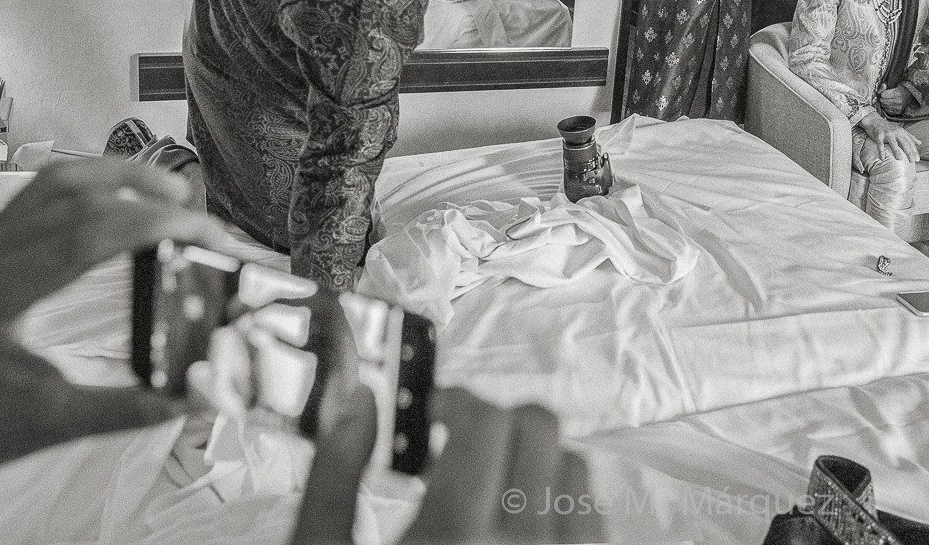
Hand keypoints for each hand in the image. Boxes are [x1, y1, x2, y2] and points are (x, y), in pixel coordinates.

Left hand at [0, 160, 225, 471]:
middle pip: (77, 198)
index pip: (83, 238)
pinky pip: (40, 192)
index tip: (200, 232)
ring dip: (123, 177)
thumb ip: (120, 409)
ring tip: (172, 194)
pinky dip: (91, 182)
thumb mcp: (38, 424)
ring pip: (56, 182)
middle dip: (153, 202)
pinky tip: (121, 195)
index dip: (152, 226)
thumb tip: (190, 395)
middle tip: (203, 226)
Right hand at [292, 388, 601, 544]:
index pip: (487, 422)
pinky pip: (594, 528)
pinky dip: (560, 513)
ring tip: (484, 497)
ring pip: (577, 473)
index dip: (457, 401)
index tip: (432, 413)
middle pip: (541, 431)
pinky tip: (514, 537)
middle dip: (497, 424)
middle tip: (454, 449)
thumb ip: (335, 477)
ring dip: (534, 465)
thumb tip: (358, 398)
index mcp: (452, 540)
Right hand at [857, 112, 920, 163]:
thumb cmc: (888, 127)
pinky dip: (881, 151)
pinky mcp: (878, 135)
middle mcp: (896, 132)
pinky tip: (882, 158)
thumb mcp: (900, 131)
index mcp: (902, 132)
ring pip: (893, 143)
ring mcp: (887, 134)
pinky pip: (880, 144)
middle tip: (912, 161)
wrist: (874, 120)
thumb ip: (910, 137)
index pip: (910, 142)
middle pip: (904, 143)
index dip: (914, 151)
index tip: (917, 159)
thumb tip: (919, 143)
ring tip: (899, 159)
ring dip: (896, 151)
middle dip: (909, 152)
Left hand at [878, 85, 910, 114]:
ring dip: (884, 103)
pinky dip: (886, 108)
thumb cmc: (900, 89)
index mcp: (897, 93)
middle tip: (885, 97)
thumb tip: (878, 92)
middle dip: (882, 98)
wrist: (908, 94)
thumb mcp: (893, 85)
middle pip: (883, 101)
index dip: (882, 93)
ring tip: (887, 100)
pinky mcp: (898, 112)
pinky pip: (887, 111)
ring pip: (884, 106)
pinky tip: (889, 105)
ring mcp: (899, 107)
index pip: (883, 95)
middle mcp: (899, 101)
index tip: (884, 92)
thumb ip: (884, 87)